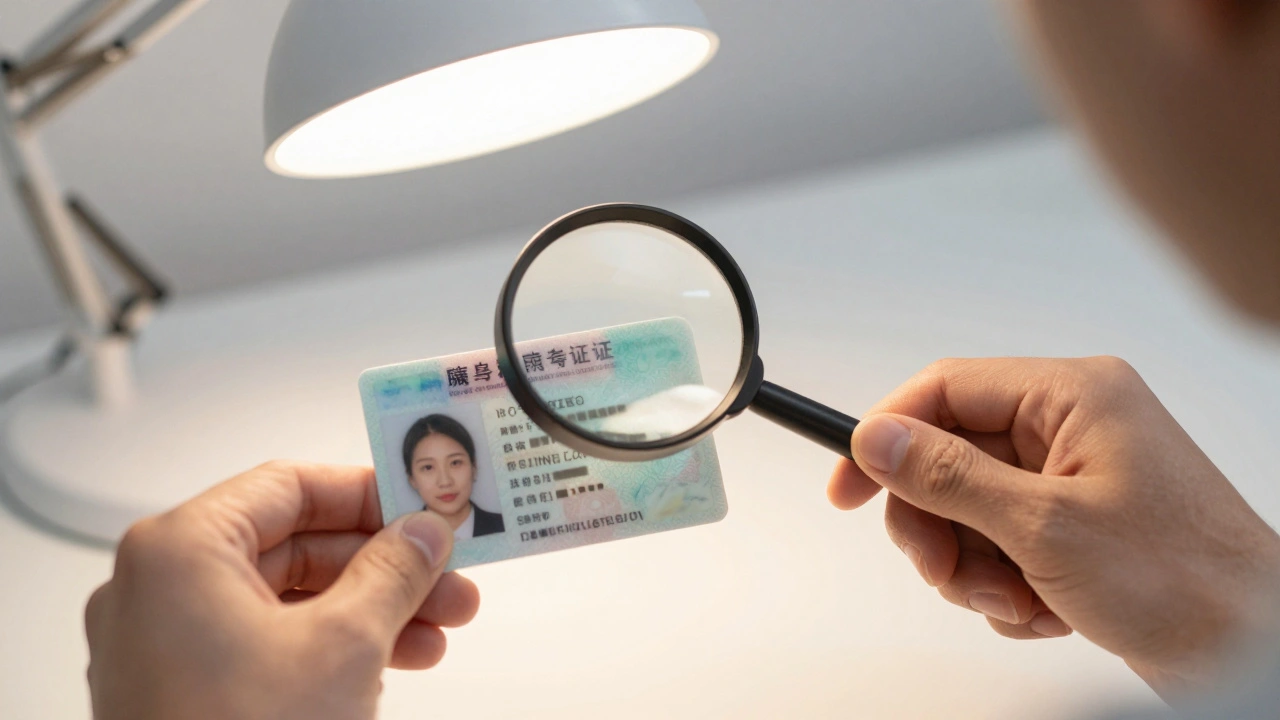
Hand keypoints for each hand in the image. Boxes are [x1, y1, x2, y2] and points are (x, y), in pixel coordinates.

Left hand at [85, 461, 479, 719]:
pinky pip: (265, 644)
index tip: (420, 508)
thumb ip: (392, 571)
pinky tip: (391, 661)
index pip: (289, 487)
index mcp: (179, 551)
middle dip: (382, 564)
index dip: (366, 495)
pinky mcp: (180, 692)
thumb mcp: (345, 644)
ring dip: (368, 608)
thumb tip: (421, 533)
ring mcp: (163, 646)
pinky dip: (328, 646)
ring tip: (436, 629)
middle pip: (292, 545)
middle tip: (444, 575)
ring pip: (285, 599)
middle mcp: (157, 590)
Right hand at [828, 357, 1279, 699]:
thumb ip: (947, 475)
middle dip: (938, 525)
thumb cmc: (1185, 581)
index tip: (847, 486)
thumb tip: (876, 438)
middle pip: (949, 457)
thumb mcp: (1043, 525)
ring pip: (969, 509)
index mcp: (1071, 396)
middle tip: (944, 571)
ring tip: (1015, 599)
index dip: (885, 435)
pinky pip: (1001, 543)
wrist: (1253, 651)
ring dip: (975, 566)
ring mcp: (1073, 477)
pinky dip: (1007, 585)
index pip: (944, 390)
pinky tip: (1045, 610)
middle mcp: (1071, 427)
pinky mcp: (1076, 524)